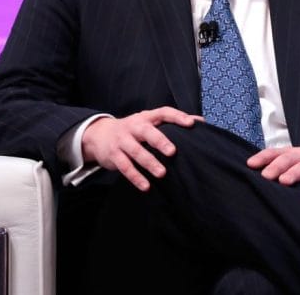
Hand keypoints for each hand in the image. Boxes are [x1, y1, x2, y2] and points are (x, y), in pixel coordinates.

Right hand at [81, 107, 202, 190]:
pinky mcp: (114, 155)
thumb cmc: (133, 129)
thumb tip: (200, 121)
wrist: (99, 134)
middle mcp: (134, 127)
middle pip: (146, 131)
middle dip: (159, 141)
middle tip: (172, 152)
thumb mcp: (149, 122)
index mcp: (146, 117)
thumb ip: (171, 122)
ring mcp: (122, 140)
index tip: (191, 124)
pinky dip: (135, 177)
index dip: (177, 116)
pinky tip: (146, 186)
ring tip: (162, 173)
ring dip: (149, 162)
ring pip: (135, 151)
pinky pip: (125, 167)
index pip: (163, 112)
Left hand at [246, 141, 299, 194]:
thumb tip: (254, 176)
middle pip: (288, 159)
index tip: (250, 165)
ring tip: (284, 181)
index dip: (262, 158)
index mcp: (292, 153)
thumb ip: (278, 166)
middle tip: (265, 175)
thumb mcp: (295, 161)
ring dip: (294, 173)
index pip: (275, 153)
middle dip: (276, 166)